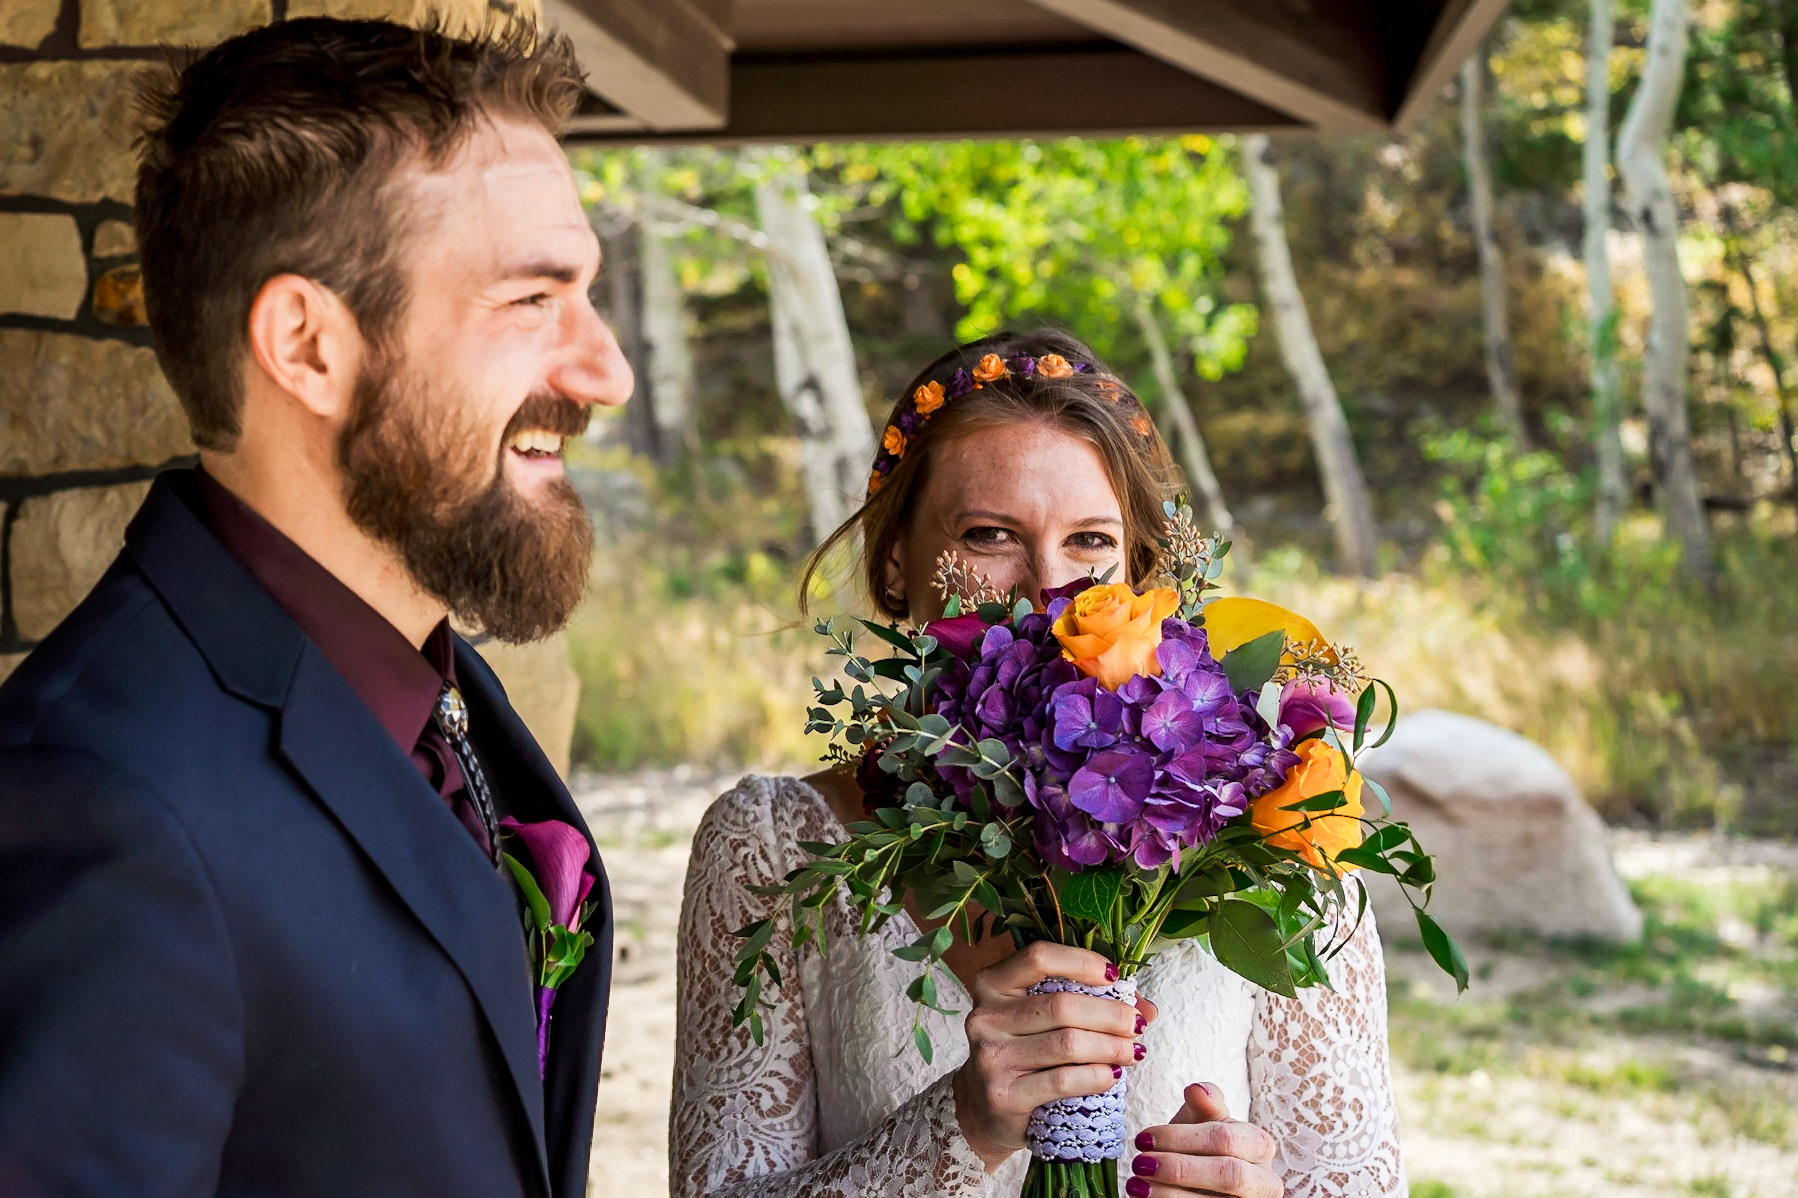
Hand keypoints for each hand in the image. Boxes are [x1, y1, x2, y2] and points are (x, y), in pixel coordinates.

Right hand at [951, 942, 1152, 1172]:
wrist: (985, 1108)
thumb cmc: (1024, 1053)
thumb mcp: (1043, 1019)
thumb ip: (1089, 1002)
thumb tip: (1147, 1008)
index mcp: (992, 984)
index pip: (1038, 957)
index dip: (1082, 962)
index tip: (1115, 977)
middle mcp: (985, 1016)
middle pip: (1061, 1005)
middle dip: (1110, 1014)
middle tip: (1136, 1025)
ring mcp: (991, 1056)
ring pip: (1067, 1043)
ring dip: (1111, 1046)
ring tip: (1133, 1051)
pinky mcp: (1003, 1094)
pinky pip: (1062, 1080)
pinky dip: (1096, 1076)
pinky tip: (1113, 1075)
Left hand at [1125, 1082, 1281, 1197]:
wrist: (1204, 1179)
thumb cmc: (1203, 1146)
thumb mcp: (1203, 1121)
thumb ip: (1205, 1104)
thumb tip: (1197, 1090)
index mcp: (1260, 1145)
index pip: (1224, 1139)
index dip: (1181, 1138)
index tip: (1144, 1138)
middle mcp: (1264, 1181)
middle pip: (1228, 1175)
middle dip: (1179, 1169)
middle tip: (1140, 1163)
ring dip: (1169, 1194)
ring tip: (1136, 1184)